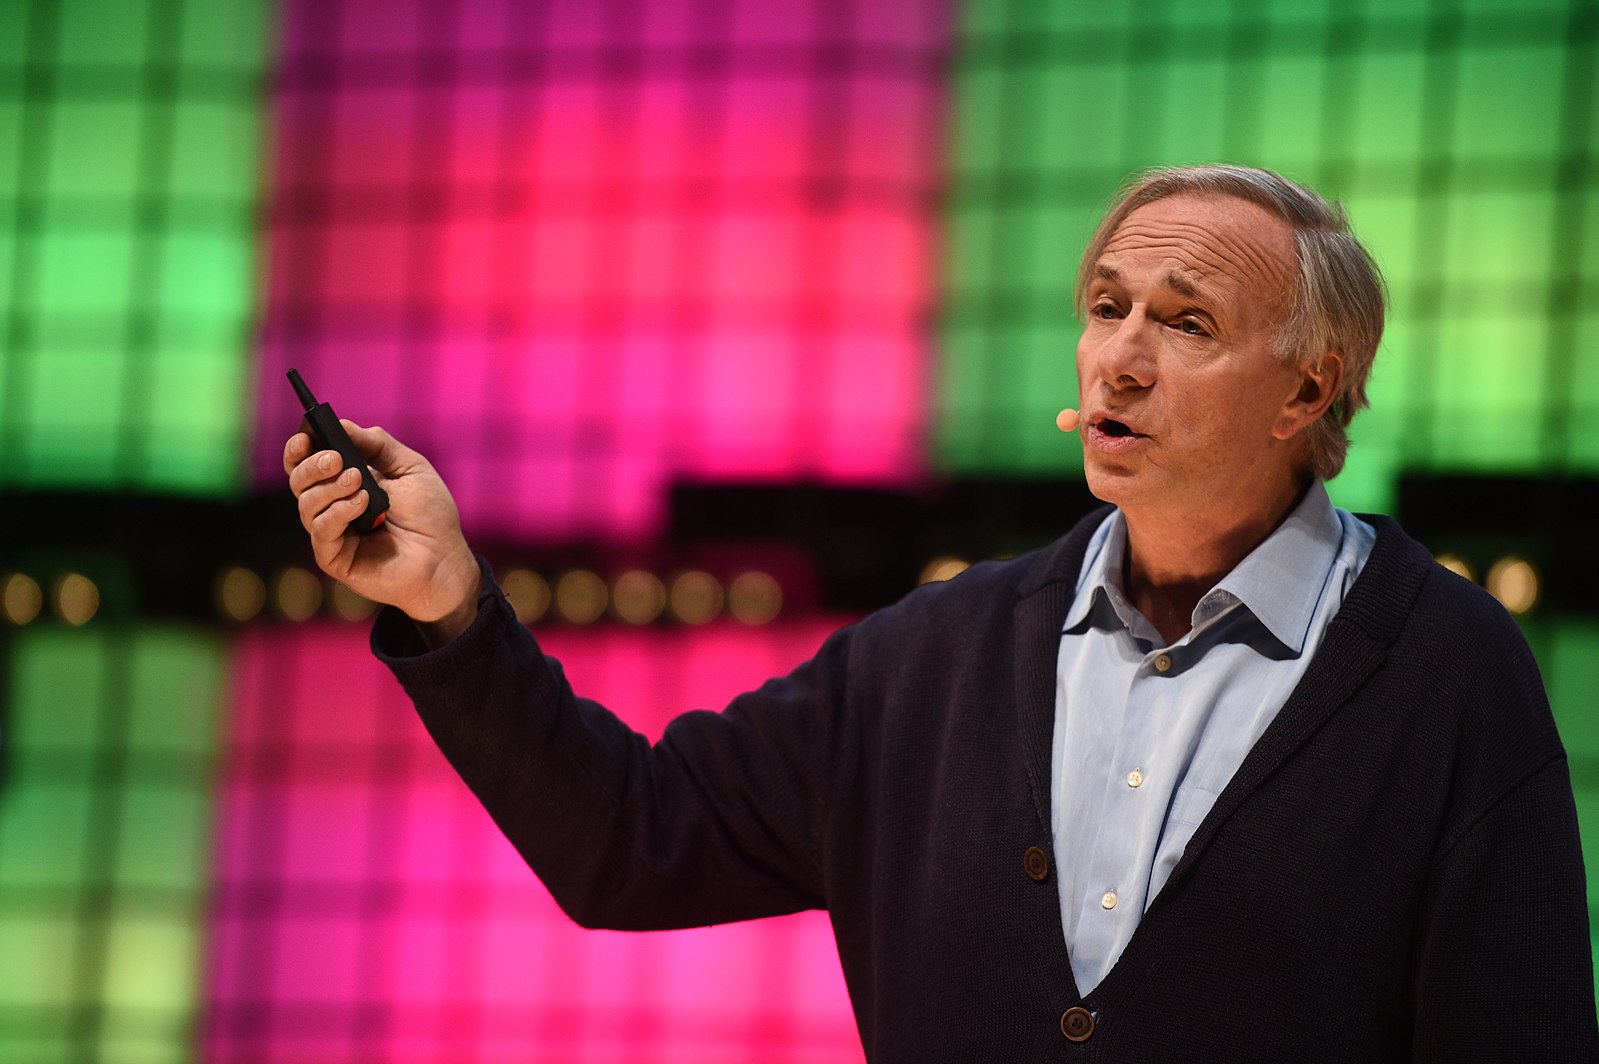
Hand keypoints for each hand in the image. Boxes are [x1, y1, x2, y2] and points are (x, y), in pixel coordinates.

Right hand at [284, 421, 479, 640]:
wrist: (445, 557)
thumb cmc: (429, 514)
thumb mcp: (408, 467)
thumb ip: (377, 444)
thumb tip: (342, 424)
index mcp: (343, 482)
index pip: (306, 463)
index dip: (299, 449)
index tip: (306, 435)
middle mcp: (331, 506)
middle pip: (299, 481)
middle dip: (313, 465)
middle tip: (337, 459)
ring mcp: (331, 533)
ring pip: (307, 504)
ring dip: (331, 488)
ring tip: (359, 482)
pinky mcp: (334, 558)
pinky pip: (321, 531)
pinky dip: (338, 513)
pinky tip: (362, 504)